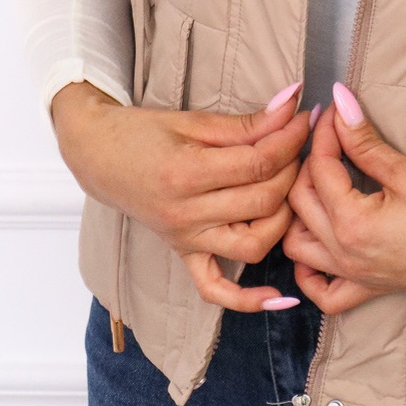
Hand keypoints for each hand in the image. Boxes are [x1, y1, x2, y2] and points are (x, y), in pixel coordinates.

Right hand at [50, 79, 310, 312]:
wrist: (98, 156)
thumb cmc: (143, 132)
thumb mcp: (193, 120)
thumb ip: (246, 122)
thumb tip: (292, 106)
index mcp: (187, 173)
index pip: (258, 163)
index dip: (291, 139)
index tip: (307, 118)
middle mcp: (186, 213)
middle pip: (262, 200)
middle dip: (293, 169)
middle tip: (302, 144)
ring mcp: (185, 239)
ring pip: (252, 245)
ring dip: (283, 218)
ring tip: (292, 188)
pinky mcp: (183, 253)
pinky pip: (214, 289)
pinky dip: (246, 300)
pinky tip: (277, 298)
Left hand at [282, 83, 405, 314]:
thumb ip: (366, 141)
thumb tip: (341, 104)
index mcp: (352, 225)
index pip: (320, 168)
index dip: (325, 132)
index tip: (334, 108)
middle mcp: (344, 255)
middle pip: (300, 200)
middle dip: (310, 161)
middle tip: (331, 134)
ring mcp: (353, 275)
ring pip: (297, 244)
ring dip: (300, 211)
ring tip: (323, 181)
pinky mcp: (367, 286)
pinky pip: (320, 288)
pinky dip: (309, 268)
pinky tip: (319, 240)